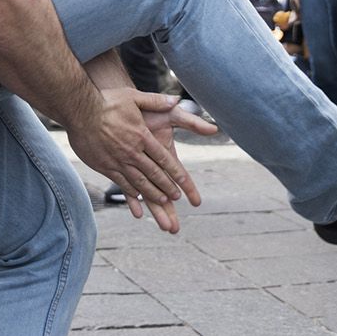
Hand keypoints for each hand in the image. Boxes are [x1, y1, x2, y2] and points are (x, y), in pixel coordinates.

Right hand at [66, 89, 197, 224]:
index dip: (175, 172)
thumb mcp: (134, 97)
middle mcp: (132, 152)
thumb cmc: (107, 102)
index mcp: (142, 136)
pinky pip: (121, 183)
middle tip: (175, 197)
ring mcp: (118, 161)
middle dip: (166, 186)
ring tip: (162, 201)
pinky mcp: (105, 166)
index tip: (184, 183)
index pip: (163, 158)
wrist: (80, 111)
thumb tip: (175, 100)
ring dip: (152, 193)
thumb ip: (156, 101)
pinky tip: (137, 200)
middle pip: (153, 173)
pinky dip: (131, 194)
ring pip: (139, 182)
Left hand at [130, 99, 218, 233]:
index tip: (197, 202)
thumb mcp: (171, 113)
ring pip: (148, 195)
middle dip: (169, 211)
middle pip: (164, 193)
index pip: (180, 176)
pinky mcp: (122, 168)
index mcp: (165, 155)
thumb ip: (191, 121)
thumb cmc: (148, 110)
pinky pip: (127, 188)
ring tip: (164, 228)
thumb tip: (214, 128)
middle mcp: (153, 165)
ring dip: (156, 212)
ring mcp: (139, 168)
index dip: (189, 189)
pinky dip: (132, 200)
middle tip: (175, 229)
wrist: (122, 106)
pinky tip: (136, 213)